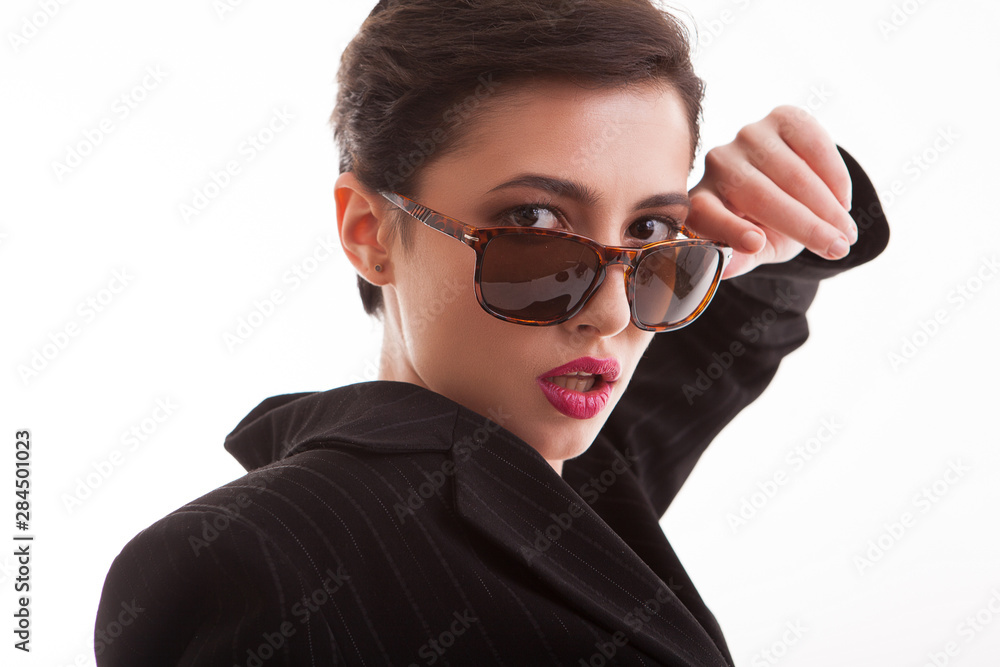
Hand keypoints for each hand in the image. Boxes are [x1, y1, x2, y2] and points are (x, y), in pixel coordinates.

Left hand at [686, 106, 857, 278]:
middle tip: (837, 248)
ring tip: (846, 232)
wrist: (791, 188)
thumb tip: (726, 269)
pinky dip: (833, 174)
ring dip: (826, 204)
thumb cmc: (767, 225)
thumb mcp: (757, 249)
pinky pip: (813, 143)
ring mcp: (748, 137)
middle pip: (759, 194)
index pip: (706, 213)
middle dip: (805, 224)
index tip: (755, 244)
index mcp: (702, 201)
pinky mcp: (781, 117)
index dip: (729, 228)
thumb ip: (742, 258)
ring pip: (790, 172)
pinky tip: (843, 200)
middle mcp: (718, 164)